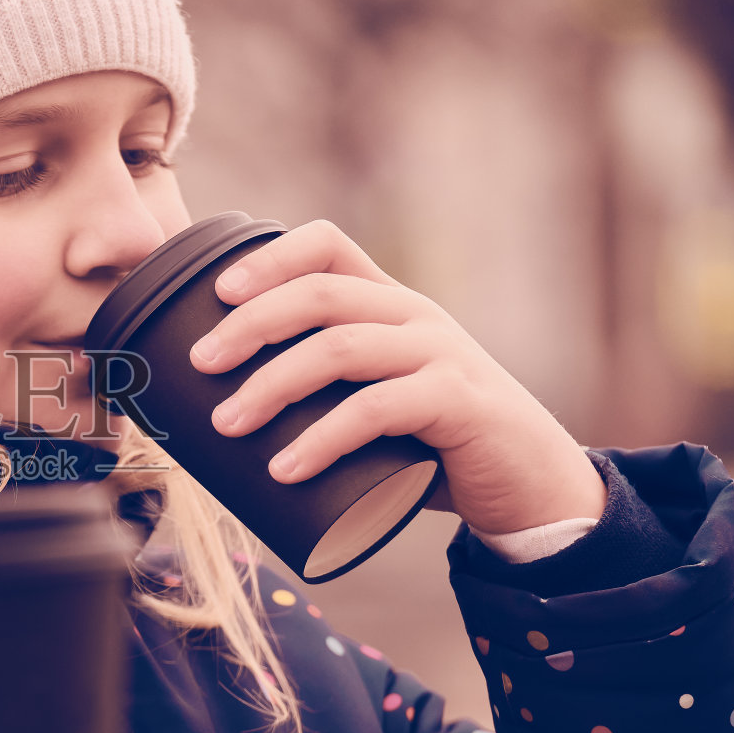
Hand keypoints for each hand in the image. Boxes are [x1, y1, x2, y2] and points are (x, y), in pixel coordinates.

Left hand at [187, 220, 605, 534]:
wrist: (532, 488)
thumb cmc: (435, 449)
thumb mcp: (376, 404)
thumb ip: (323, 395)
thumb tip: (217, 416)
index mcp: (390, 304)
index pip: (327, 244)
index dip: (269, 258)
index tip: (219, 294)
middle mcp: (414, 316)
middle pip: (319, 292)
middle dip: (249, 325)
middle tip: (201, 365)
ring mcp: (441, 355)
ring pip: (339, 348)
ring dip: (272, 385)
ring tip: (227, 424)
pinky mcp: (459, 403)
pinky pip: (378, 409)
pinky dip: (322, 438)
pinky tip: (285, 468)